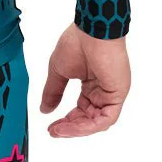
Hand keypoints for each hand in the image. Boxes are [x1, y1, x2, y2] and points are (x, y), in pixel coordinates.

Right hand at [40, 23, 130, 137]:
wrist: (91, 31)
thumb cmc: (77, 42)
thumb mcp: (59, 70)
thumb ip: (53, 91)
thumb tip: (45, 109)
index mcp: (90, 84)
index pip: (80, 109)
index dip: (67, 120)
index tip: (52, 126)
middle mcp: (101, 90)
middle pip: (88, 118)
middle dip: (70, 127)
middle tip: (54, 131)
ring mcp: (110, 93)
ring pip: (96, 121)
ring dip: (77, 129)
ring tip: (60, 130)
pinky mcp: (117, 95)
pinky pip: (105, 118)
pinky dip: (89, 125)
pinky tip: (74, 125)